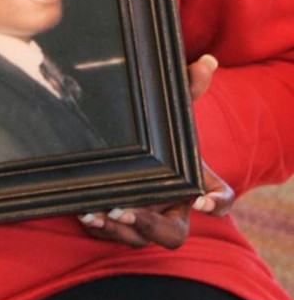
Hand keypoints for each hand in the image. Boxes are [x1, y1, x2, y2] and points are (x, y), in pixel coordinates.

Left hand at [77, 54, 233, 247]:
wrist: (126, 143)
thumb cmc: (158, 130)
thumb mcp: (170, 110)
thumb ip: (187, 87)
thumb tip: (206, 61)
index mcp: (193, 184)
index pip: (218, 199)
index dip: (214, 204)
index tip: (200, 200)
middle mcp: (172, 208)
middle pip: (173, 234)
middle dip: (149, 225)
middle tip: (125, 209)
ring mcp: (145, 219)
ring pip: (137, 238)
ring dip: (116, 229)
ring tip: (95, 210)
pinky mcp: (117, 224)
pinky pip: (109, 235)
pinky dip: (97, 226)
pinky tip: (82, 210)